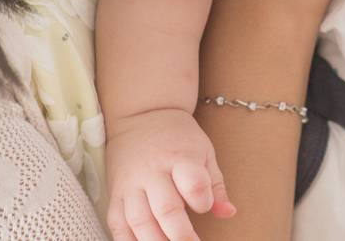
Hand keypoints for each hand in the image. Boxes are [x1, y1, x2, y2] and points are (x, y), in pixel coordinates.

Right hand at [105, 107, 234, 240]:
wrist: (142, 116)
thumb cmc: (179, 138)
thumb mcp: (204, 152)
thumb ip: (216, 185)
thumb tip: (228, 213)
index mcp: (179, 157)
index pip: (192, 183)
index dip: (202, 200)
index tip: (205, 206)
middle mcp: (152, 172)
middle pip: (166, 209)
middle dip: (181, 235)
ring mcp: (131, 184)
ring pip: (139, 221)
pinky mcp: (115, 194)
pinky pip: (117, 224)